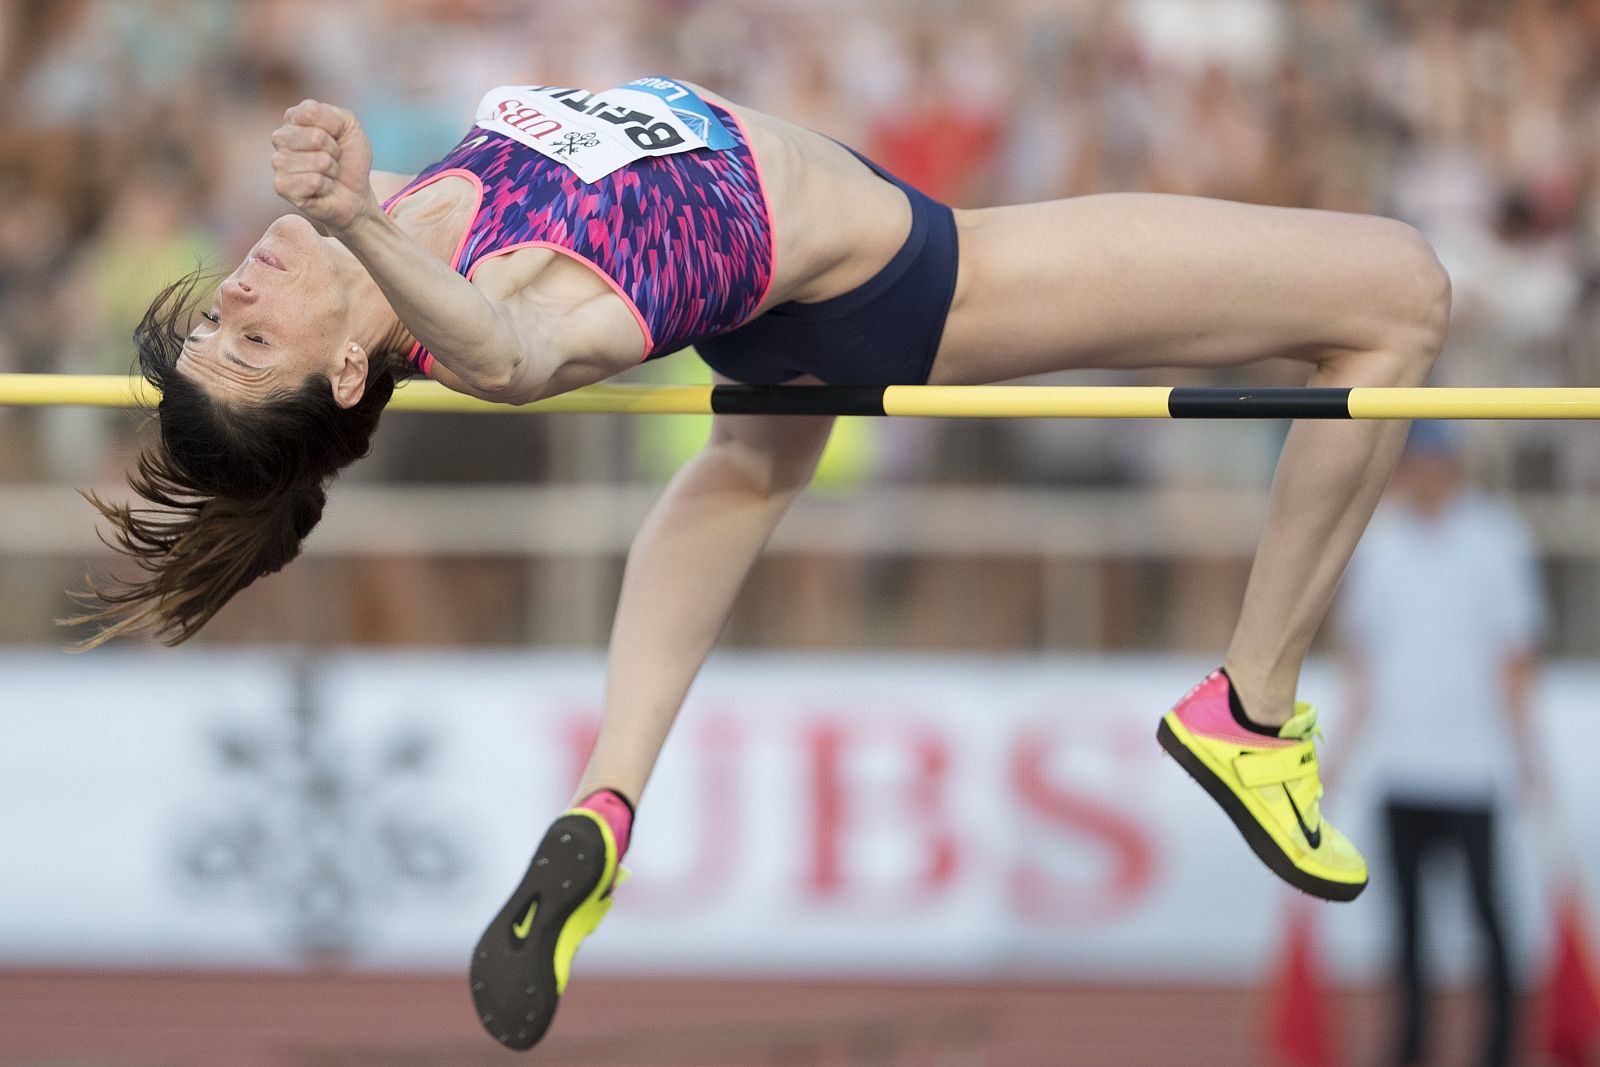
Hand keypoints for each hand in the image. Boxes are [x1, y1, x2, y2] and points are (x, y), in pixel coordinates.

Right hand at [271, 99, 375, 233]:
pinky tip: (321, 188)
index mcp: (294, 118)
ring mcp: (278, 162)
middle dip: (334, 151)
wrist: (355, 194)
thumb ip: (331, 114)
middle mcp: (281, 138)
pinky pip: (312, 182)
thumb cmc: (349, 158)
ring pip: (318, 161)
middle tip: (333, 159)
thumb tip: (307, 115)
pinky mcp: (281, 186)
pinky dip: (326, 186)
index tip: (336, 138)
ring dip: (331, 170)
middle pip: (316, 137)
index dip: (334, 128)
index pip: (311, 112)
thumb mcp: (349, 126)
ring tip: (327, 174)